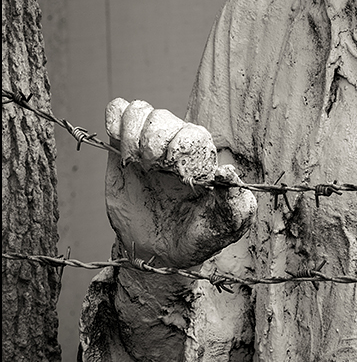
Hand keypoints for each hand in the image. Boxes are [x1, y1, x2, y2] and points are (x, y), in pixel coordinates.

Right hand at [104, 98, 255, 267]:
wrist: (157, 252)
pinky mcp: (123, 145)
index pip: (192, 135)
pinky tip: (116, 142)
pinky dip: (115, 118)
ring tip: (132, 161)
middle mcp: (177, 144)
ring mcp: (149, 143)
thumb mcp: (221, 229)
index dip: (177, 150)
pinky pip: (119, 110)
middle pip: (162, 118)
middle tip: (149, 169)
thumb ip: (236, 207)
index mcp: (203, 159)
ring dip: (131, 133)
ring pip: (140, 110)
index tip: (172, 174)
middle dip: (151, 143)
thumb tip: (228, 172)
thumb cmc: (195, 238)